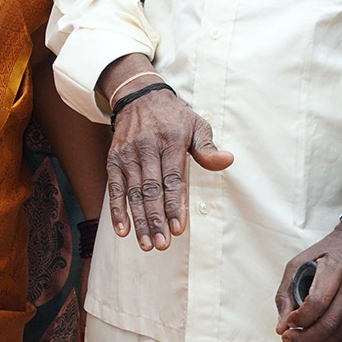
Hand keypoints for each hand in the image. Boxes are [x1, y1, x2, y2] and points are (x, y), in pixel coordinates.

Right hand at [104, 85, 232, 250]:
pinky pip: (114, 188)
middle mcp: (147, 148)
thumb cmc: (174, 117)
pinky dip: (117, 210)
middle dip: (155, 219)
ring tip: (146, 244)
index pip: (172, 178)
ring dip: (139, 220)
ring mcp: (128, 154)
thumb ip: (208, 148)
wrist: (139, 96)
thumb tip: (227, 160)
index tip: (178, 228)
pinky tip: (122, 231)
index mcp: (171, 141)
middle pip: (151, 189)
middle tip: (162, 244)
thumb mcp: (197, 125)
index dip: (174, 204)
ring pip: (133, 192)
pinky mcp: (114, 159)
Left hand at [275, 225, 341, 341]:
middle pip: (329, 323)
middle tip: (288, 339)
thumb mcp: (298, 264)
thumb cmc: (324, 253)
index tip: (288, 322)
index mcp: (334, 266)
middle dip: (304, 338)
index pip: (318, 301)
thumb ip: (286, 294)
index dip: (300, 317)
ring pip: (340, 334)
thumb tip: (281, 327)